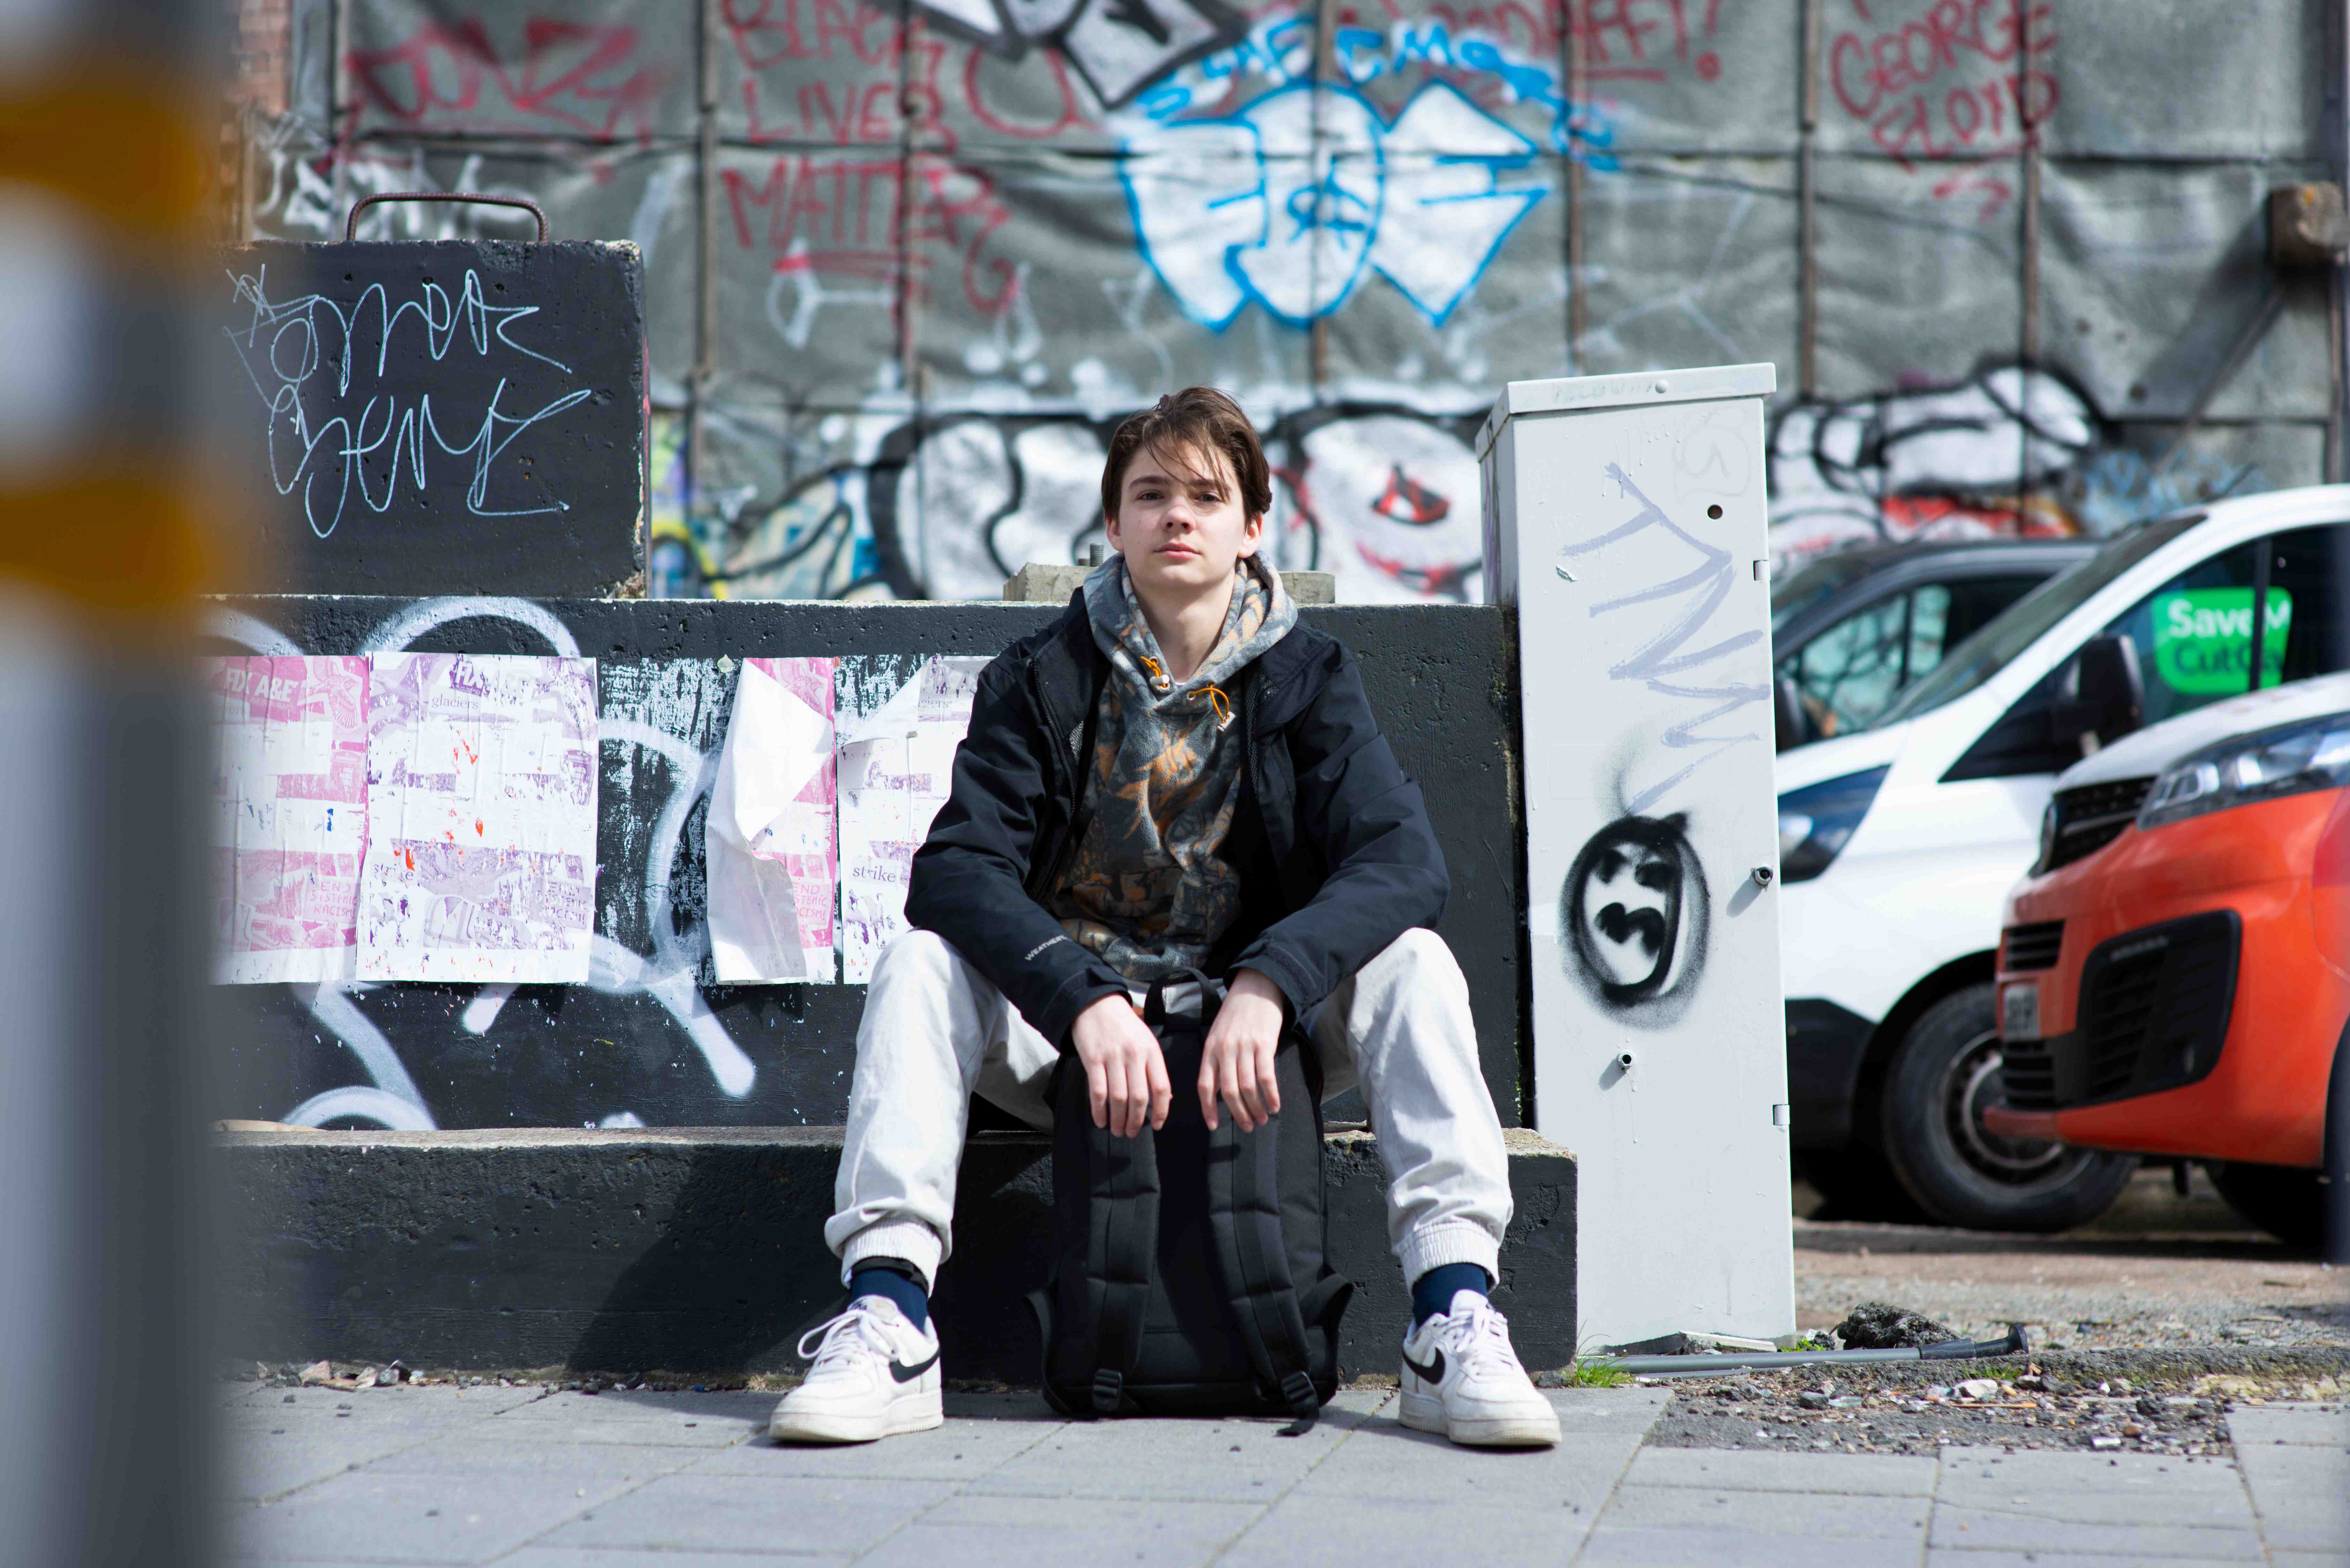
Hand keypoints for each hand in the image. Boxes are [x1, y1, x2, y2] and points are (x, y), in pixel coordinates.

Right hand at [1069, 993, 1170, 1137]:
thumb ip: (1154, 1067)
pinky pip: (1097, 1092)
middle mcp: (1134, 1055)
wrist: (1096, 1003)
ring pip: (1119, 1098)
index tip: (1157, 1126)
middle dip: (1137, 1121)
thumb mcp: (1146, 1041)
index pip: (1161, 1088)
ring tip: (1117, 1131)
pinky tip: (1100, 1120)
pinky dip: (1099, 1111)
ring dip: (1118, 1120)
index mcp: (1151, 1051)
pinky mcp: (1093, 1059)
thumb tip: (1164, 1098)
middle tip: (1132, 1133)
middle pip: (1139, 1098)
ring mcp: (1113, 1057)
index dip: (1161, 1111)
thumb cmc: (1124, 1025)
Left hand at [1200, 968, 1286, 1132]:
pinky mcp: (1264, 1044)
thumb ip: (1217, 1063)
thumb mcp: (1218, 1036)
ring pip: (1248, 1088)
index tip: (1213, 1126)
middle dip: (1238, 1114)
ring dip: (1256, 1108)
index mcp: (1210, 1050)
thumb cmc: (1236, 1015)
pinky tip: (1275, 1106)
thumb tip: (1219, 1093)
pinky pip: (1266, 1077)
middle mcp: (1224, 1050)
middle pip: (1229, 1092)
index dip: (1208, 1109)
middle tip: (1247, 1127)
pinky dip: (1271, 1095)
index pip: (1205, 1086)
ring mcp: (1244, 1047)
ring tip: (1262, 1119)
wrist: (1255, 988)